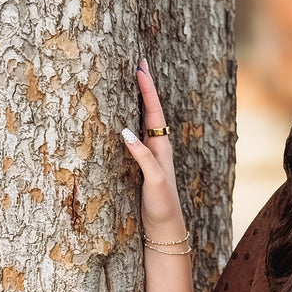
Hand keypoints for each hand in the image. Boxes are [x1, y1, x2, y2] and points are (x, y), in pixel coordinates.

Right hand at [122, 59, 187, 237]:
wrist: (166, 228)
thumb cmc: (162, 206)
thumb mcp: (153, 182)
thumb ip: (142, 158)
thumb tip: (125, 132)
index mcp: (161, 148)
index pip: (153, 112)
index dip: (147, 89)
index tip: (140, 68)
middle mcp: (158, 148)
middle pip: (152, 110)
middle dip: (146, 86)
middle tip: (140, 62)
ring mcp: (152, 155)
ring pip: (146, 120)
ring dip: (141, 99)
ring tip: (136, 80)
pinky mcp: (145, 165)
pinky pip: (140, 133)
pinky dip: (134, 118)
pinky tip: (129, 116)